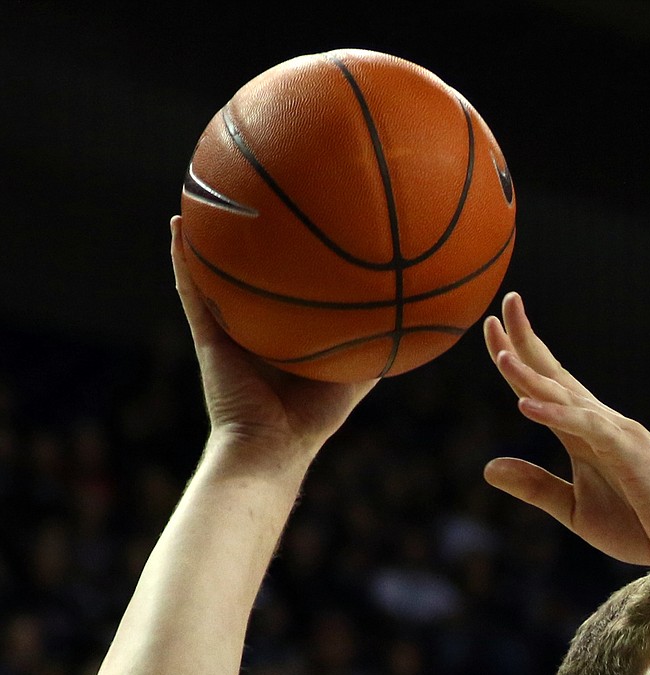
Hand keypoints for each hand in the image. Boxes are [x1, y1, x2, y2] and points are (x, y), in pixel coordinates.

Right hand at [171, 217, 376, 464]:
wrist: (272, 447)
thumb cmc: (315, 419)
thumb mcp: (355, 378)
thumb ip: (376, 351)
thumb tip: (413, 318)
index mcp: (285, 339)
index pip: (288, 294)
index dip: (293, 265)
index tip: (302, 226)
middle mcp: (254, 331)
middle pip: (251, 279)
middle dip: (250, 243)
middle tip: (251, 198)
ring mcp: (228, 331)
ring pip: (213, 277)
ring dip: (205, 239)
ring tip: (203, 195)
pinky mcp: (207, 337)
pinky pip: (192, 292)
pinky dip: (181, 260)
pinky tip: (178, 225)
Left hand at [483, 293, 649, 567]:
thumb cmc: (642, 527)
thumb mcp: (576, 511)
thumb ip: (536, 486)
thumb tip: (488, 468)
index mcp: (587, 435)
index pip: (547, 388)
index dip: (520, 359)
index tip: (493, 331)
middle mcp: (601, 424)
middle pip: (556, 376)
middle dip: (526, 342)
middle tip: (501, 307)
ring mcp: (617, 434)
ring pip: (567, 396)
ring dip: (533, 375)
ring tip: (502, 354)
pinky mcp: (629, 451)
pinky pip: (586, 427)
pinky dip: (556, 414)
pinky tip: (525, 404)